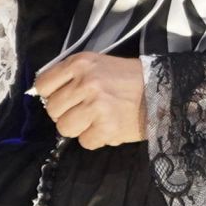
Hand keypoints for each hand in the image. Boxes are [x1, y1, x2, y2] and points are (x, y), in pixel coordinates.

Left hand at [31, 52, 145, 148]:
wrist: (162, 91)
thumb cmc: (128, 78)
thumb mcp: (97, 64)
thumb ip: (71, 75)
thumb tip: (46, 95)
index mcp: (81, 64)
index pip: (43, 84)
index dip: (51, 94)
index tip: (64, 97)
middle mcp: (86, 83)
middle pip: (52, 110)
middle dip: (65, 113)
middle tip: (84, 110)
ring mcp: (96, 107)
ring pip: (64, 128)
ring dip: (78, 128)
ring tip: (95, 120)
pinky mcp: (106, 128)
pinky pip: (84, 142)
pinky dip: (95, 138)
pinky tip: (108, 127)